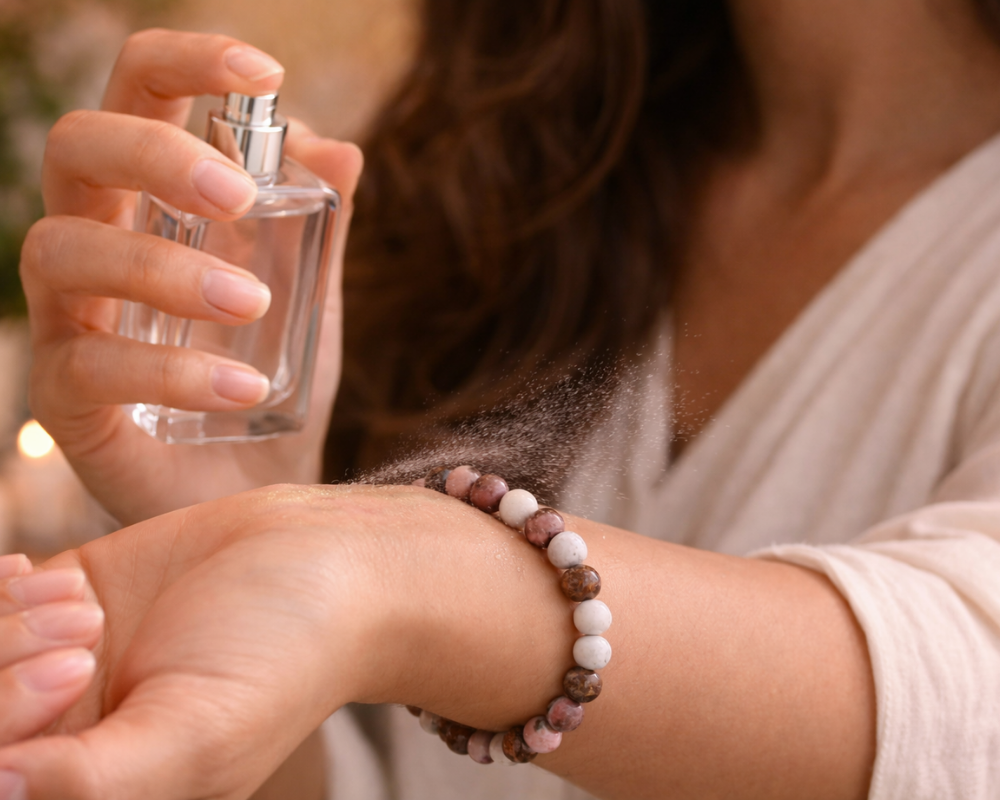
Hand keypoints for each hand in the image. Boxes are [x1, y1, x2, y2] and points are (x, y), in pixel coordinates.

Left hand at [0, 483, 573, 799]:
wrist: (329, 556)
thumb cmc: (287, 655)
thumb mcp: (200, 737)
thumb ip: (92, 781)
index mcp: (108, 788)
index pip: (2, 771)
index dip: (8, 718)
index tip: (79, 676)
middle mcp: (76, 733)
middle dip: (9, 667)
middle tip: (89, 640)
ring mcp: (65, 665)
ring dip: (16, 621)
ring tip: (89, 607)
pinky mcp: (69, 602)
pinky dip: (9, 587)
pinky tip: (60, 581)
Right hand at [21, 30, 363, 523]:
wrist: (256, 490)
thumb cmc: (268, 383)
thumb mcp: (309, 299)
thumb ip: (318, 228)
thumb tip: (341, 146)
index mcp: (148, 205)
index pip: (135, 96)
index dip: (185, 61)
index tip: (266, 71)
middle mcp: (94, 245)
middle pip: (75, 148)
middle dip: (154, 154)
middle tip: (239, 197)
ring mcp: (68, 321)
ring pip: (63, 250)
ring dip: (164, 267)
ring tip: (251, 303)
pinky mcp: (63, 400)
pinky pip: (90, 365)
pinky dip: (174, 369)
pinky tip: (246, 386)